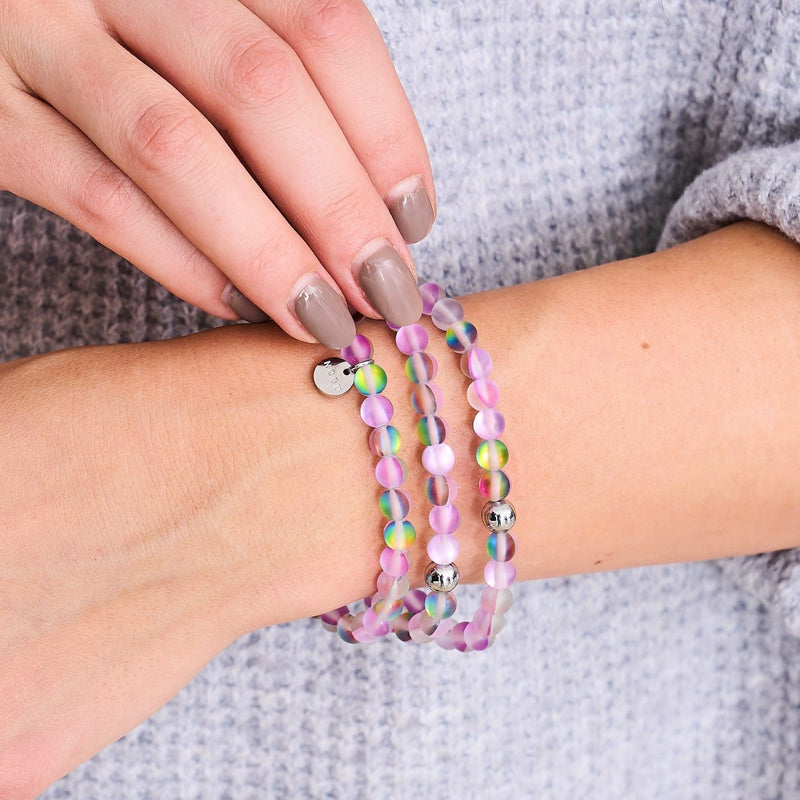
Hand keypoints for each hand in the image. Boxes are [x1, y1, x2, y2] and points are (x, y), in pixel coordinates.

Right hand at [0, 0, 432, 345]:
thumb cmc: (124, 37)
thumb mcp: (204, 26)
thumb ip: (278, 86)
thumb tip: (374, 209)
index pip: (324, 26)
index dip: (385, 132)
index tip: (414, 221)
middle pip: (262, 88)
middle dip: (340, 207)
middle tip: (388, 292)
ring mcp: (41, 37)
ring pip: (178, 148)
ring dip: (268, 250)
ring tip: (324, 319)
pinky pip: (95, 195)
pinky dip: (177, 260)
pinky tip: (235, 304)